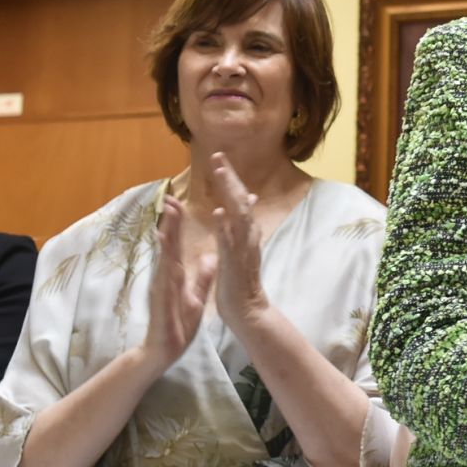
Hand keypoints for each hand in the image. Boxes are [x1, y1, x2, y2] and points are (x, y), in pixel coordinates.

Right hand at [140, 196, 214, 370]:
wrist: (165, 350)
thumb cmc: (178, 325)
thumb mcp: (197, 297)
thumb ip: (203, 277)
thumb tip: (210, 258)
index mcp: (176, 275)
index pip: (177, 244)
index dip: (178, 224)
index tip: (179, 202)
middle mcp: (166, 277)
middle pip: (168, 244)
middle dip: (169, 222)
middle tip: (170, 198)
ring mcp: (161, 287)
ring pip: (164, 257)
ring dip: (166, 237)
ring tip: (167, 217)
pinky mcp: (161, 300)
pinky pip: (164, 281)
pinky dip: (165, 266)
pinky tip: (166, 253)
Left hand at [206, 152, 270, 331]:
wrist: (247, 310)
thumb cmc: (240, 281)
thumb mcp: (242, 248)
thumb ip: (243, 225)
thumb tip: (248, 201)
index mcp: (246, 233)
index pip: (239, 199)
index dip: (230, 179)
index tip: (219, 159)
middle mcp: (248, 236)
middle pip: (241, 201)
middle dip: (229, 177)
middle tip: (217, 156)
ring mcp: (243, 249)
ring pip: (239, 215)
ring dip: (230, 193)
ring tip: (220, 174)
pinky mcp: (235, 264)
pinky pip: (231, 243)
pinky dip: (226, 227)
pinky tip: (219, 213)